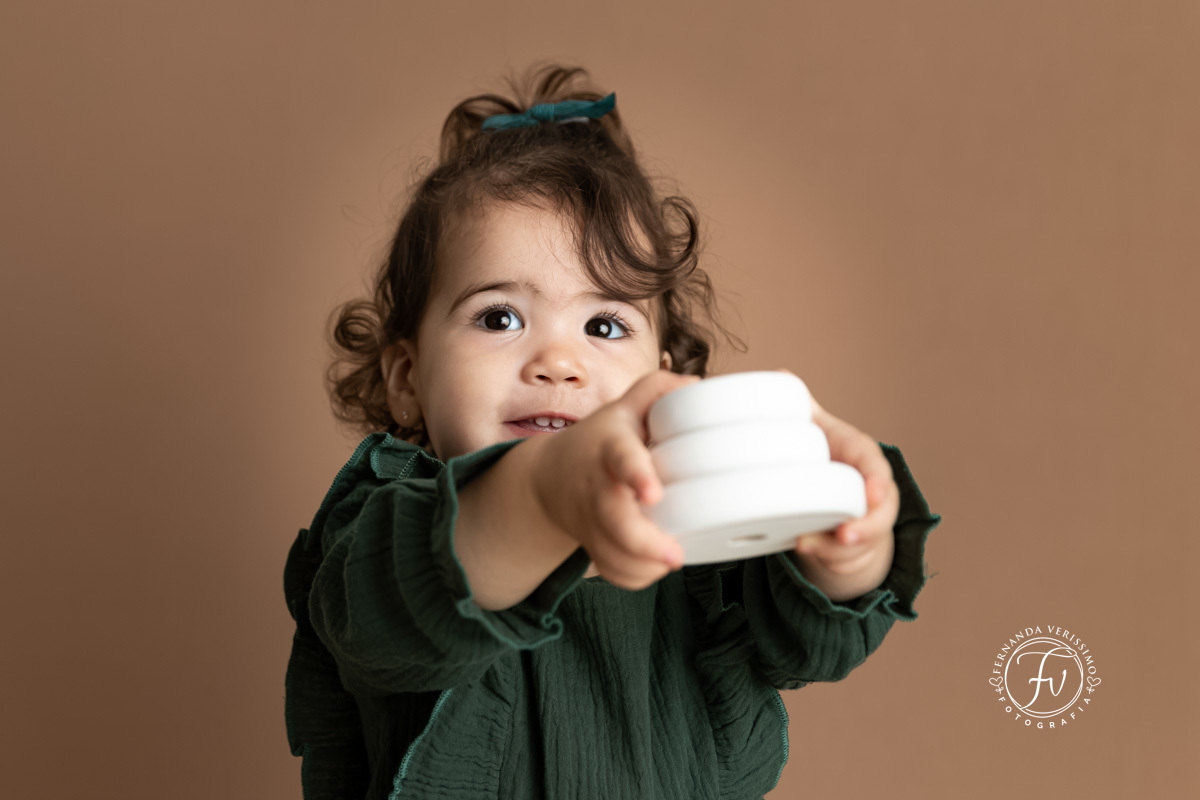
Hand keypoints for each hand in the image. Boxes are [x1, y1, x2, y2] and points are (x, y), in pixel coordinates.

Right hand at [530, 369, 699, 590]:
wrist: (550, 475)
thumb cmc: (600, 439)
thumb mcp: (622, 407)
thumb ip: (657, 389)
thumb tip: (700, 387)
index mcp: (611, 448)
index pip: (622, 459)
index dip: (637, 475)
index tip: (654, 492)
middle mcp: (599, 487)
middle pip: (614, 521)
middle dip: (643, 543)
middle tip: (675, 555)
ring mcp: (593, 520)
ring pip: (612, 554)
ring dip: (642, 566)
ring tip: (671, 560)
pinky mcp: (592, 543)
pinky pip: (610, 570)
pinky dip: (634, 577)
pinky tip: (654, 568)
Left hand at [779, 370, 898, 600]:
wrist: (836, 495)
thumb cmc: (826, 458)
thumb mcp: (817, 432)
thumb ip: (801, 407)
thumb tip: (778, 375)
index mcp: (860, 457)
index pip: (875, 465)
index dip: (876, 480)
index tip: (871, 494)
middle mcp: (869, 490)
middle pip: (881, 511)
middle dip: (866, 526)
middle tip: (844, 534)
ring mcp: (863, 520)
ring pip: (863, 539)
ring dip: (837, 546)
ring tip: (808, 543)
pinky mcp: (850, 545)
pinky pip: (844, 556)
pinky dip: (824, 555)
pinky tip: (804, 547)